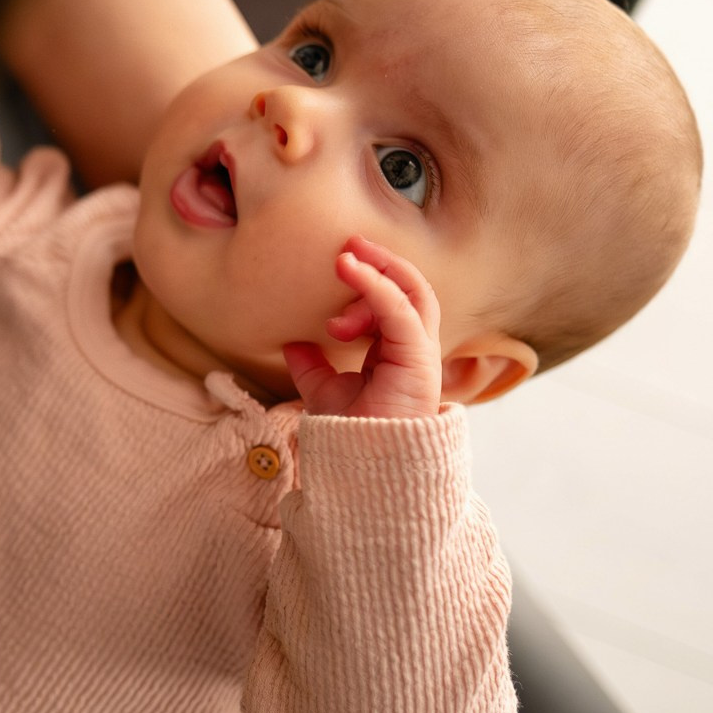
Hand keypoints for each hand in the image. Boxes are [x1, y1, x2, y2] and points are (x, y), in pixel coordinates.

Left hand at [283, 236, 441, 417]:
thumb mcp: (324, 392)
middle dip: (382, 263)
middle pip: (410, 291)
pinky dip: (377, 286)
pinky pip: (403, 311)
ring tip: (347, 255)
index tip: (336, 271)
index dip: (366, 286)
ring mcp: (421, 354)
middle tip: (348, 246)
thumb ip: (312, 366)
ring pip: (413, 294)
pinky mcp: (418, 359)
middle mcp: (414, 350)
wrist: (361, 466)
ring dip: (382, 269)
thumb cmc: (351, 434)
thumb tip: (291, 343)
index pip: (393, 303)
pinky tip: (352, 270)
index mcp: (397, 353)